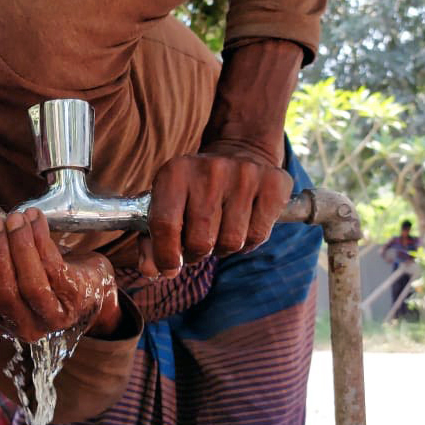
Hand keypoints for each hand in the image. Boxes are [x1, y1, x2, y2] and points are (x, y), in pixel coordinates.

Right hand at [0, 209, 117, 342]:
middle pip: (3, 293)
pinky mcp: (73, 300)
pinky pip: (53, 267)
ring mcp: (52, 318)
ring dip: (20, 245)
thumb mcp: (11, 261)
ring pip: (29, 283)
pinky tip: (36, 219)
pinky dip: (41, 239)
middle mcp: (26, 328)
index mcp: (3, 323)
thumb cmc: (46, 275)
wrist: (92, 285)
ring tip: (17, 218)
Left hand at [140, 147, 291, 277]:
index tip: (168, 266)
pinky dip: (248, 242)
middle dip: (195, 253)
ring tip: (220, 231)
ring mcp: (244, 175)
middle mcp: (210, 170)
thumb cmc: (196, 190)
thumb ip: (152, 240)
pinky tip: (243, 225)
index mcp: (175, 171)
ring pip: (230, 242)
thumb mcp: (168, 204)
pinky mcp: (274, 184)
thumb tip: (150, 271)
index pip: (164, 225)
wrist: (241, 152)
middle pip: (199, 241)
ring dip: (222, 248)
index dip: (165, 255)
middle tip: (197, 244)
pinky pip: (257, 236)